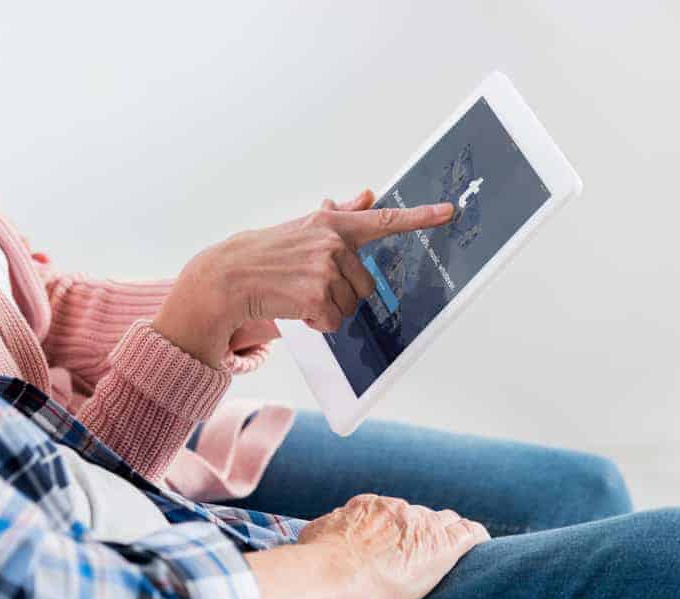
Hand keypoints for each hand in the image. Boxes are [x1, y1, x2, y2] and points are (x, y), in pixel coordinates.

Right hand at [153, 190, 453, 366]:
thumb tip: (368, 195)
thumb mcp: (304, 229)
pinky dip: (317, 323)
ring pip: (350, 306)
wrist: (230, 276)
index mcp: (334, 225)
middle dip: (343, 293)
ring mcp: (325, 270)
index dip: (421, 217)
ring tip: (298, 294)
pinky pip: (333, 321)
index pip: (385, 221)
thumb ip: (341, 215)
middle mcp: (334, 244)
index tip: (449, 210)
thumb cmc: (267, 252)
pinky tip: (296, 309)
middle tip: (310, 285)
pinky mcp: (316, 296)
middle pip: (366, 285)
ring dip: (328, 309)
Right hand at [298, 494, 489, 598]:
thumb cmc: (319, 561)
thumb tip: (325, 532)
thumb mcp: (315, 535)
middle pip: (419, 515)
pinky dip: (475, 538)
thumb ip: (328, 529)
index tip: (391, 542)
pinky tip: (479, 545)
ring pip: (445, 522)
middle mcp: (396, 509)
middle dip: (419, 531)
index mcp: (367, 506)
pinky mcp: (444, 546)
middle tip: (415, 555)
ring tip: (450, 551)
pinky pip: (470, 533)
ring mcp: (422, 524)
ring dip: (446, 534)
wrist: (336, 575)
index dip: (395, 527)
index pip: (390, 511)